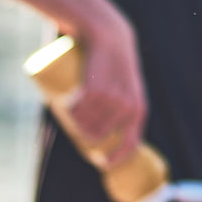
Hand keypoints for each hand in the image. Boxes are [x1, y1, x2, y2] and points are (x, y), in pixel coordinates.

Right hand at [65, 19, 146, 167]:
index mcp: (138, 110)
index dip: (115, 159)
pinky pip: (76, 111)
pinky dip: (67, 109)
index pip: (130, 144)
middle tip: (76, 127)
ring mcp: (109, 100)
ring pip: (84, 125)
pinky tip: (63, 102)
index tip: (102, 164)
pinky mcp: (93, 90)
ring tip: (71, 109)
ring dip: (73, 122)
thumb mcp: (126, 87)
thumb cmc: (116, 66)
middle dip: (84, 138)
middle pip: (98, 137)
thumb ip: (121, 108)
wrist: (110, 36)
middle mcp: (126, 108)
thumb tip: (104, 135)